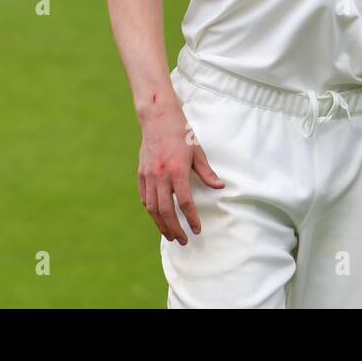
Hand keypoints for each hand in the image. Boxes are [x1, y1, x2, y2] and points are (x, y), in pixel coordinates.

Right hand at [138, 106, 224, 244]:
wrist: (158, 120)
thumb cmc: (181, 134)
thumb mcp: (198, 152)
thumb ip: (207, 173)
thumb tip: (220, 187)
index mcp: (177, 170)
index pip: (185, 202)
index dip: (191, 218)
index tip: (197, 230)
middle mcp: (161, 176)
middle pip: (166, 210)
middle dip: (175, 228)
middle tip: (184, 240)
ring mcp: (149, 176)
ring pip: (153, 208)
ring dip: (162, 224)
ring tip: (171, 235)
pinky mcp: (141, 175)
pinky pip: (145, 198)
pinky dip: (152, 210)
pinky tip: (159, 218)